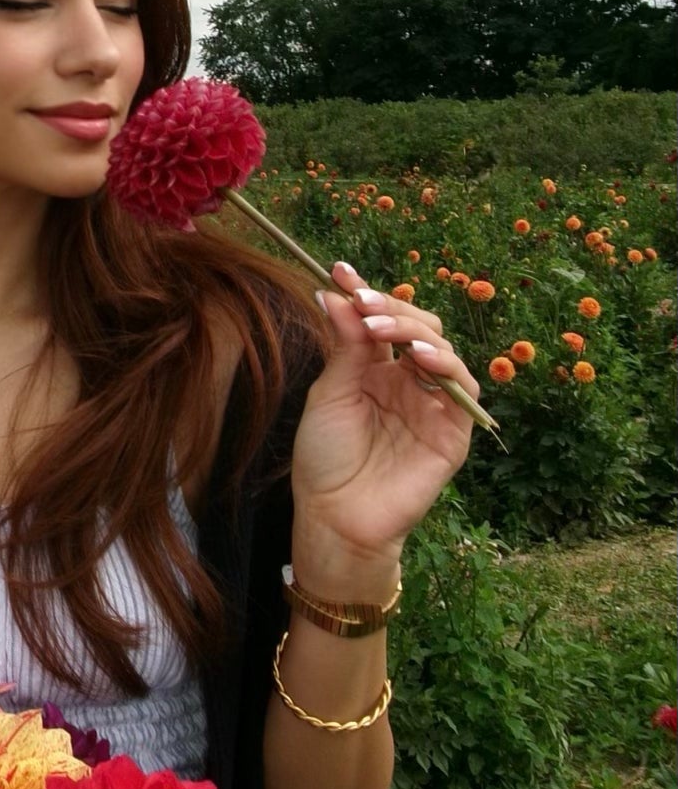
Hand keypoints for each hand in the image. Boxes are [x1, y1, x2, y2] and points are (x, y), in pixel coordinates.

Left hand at [289, 260, 480, 594]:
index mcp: (377, 370)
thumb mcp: (330, 392)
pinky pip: (463, 389)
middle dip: (390, 308)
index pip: (382, 321)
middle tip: (361, 301)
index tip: (340, 270)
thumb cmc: (325, 459)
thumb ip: (345, 345)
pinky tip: (418, 356)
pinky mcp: (454, 432)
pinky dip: (446, 365)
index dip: (366, 294)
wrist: (334, 517)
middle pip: (418, 328)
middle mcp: (409, 382)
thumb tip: (335, 293)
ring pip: (442, 349)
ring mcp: (434, 405)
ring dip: (414, 330)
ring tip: (379, 324)